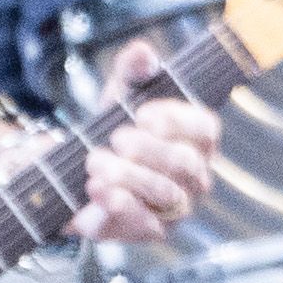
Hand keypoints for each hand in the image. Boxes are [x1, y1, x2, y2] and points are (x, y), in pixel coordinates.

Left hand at [74, 35, 219, 241]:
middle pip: (186, 163)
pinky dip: (119, 202)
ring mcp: (176, 206)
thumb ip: (133, 69)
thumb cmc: (112, 129)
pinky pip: (144, 222)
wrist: (76, 172)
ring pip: (165, 191)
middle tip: (115, 138)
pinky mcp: (151, 230)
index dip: (177, 121)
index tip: (142, 113)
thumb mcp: (120, 94)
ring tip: (94, 161)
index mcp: (196, 139)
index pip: (206, 130)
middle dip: (146, 148)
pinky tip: (97, 188)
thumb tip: (143, 52)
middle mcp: (195, 174)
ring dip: (126, 173)